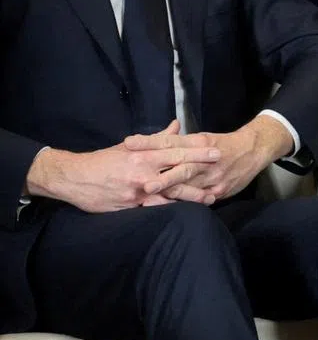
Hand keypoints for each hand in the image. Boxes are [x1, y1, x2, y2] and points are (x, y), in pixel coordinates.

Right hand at [26, 121, 221, 212]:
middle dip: (201, 177)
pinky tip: (186, 214)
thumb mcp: (130, 146)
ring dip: (191, 197)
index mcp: (143, 156)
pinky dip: (171, 210)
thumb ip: (157, 139)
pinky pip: (155, 209)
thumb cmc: (103, 160)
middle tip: (221, 177)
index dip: (198, 153)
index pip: (176, 152)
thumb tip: (176, 126)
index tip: (216, 152)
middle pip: (178, 174)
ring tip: (210, 199)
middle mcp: (143, 173)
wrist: (74, 177)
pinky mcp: (131, 206)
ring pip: (170, 195)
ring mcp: (138, 191)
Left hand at [125, 116, 292, 202]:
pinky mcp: (219, 191)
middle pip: (180, 168)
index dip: (150, 143)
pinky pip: (200, 199)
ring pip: (189, 186)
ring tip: (151, 197)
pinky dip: (186, 203)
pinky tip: (169, 209)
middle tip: (143, 183)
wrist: (254, 150)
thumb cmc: (223, 144)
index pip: (170, 142)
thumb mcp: (201, 138)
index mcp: (198, 143)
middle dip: (161, 176)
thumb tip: (156, 138)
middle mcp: (205, 160)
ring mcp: (213, 178)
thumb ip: (179, 141)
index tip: (128, 143)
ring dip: (169, 192)